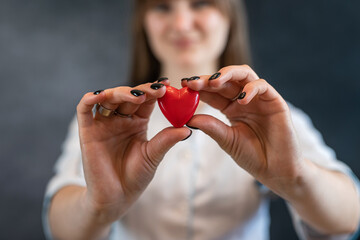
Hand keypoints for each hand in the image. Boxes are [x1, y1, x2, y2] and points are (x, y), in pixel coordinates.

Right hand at [76, 81, 190, 222]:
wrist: (116, 198)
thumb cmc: (135, 176)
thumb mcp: (153, 155)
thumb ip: (166, 140)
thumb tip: (188, 128)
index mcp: (137, 122)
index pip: (145, 100)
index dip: (154, 91)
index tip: (167, 85)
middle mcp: (120, 119)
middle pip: (127, 95)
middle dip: (141, 90)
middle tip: (156, 90)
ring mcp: (103, 124)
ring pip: (108, 98)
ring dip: (121, 92)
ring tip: (137, 96)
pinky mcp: (87, 131)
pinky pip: (84, 110)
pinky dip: (89, 99)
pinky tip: (100, 95)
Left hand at [183, 65, 304, 195]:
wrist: (275, 171)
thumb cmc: (252, 156)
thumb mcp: (227, 140)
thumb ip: (211, 127)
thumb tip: (188, 118)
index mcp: (230, 108)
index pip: (213, 92)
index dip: (199, 87)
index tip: (183, 85)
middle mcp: (243, 100)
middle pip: (226, 80)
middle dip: (208, 78)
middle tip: (193, 82)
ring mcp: (259, 99)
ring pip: (244, 75)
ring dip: (228, 75)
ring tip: (214, 82)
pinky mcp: (275, 102)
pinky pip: (262, 86)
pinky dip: (251, 89)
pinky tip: (241, 99)